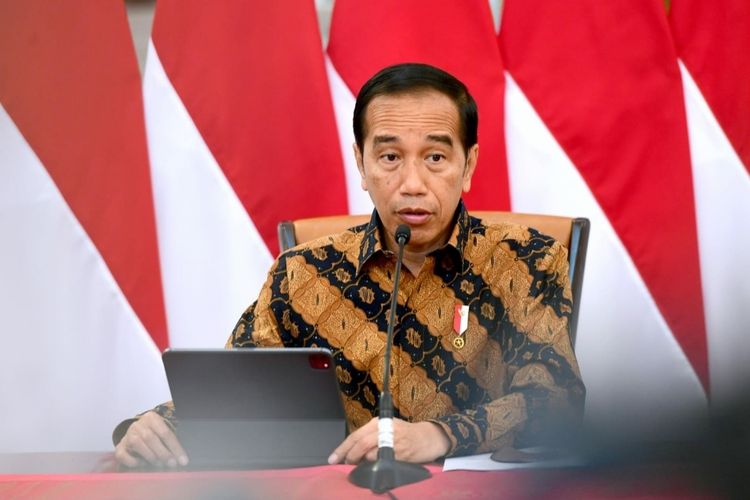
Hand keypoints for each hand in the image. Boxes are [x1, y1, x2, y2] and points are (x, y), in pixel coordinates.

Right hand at [114, 411, 187, 467]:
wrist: (135, 433)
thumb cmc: (154, 435)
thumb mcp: (163, 432)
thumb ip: (170, 441)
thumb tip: (181, 457)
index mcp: (151, 418)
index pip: (165, 432)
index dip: (175, 447)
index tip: (183, 460)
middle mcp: (138, 425)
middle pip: (150, 438)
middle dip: (163, 453)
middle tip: (172, 464)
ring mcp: (127, 435)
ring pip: (137, 444)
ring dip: (150, 456)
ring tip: (159, 464)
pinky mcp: (119, 447)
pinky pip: (123, 455)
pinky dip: (133, 461)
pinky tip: (142, 464)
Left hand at [328, 417, 449, 464]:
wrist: (427, 437)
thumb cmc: (404, 433)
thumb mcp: (386, 428)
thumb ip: (369, 437)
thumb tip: (351, 451)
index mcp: (378, 422)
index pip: (355, 435)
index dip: (342, 448)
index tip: (332, 459)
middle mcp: (384, 429)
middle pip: (361, 444)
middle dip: (350, 456)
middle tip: (346, 464)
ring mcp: (393, 441)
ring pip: (370, 454)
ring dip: (362, 463)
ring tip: (360, 467)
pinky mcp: (401, 453)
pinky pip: (383, 462)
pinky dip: (375, 467)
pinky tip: (374, 468)